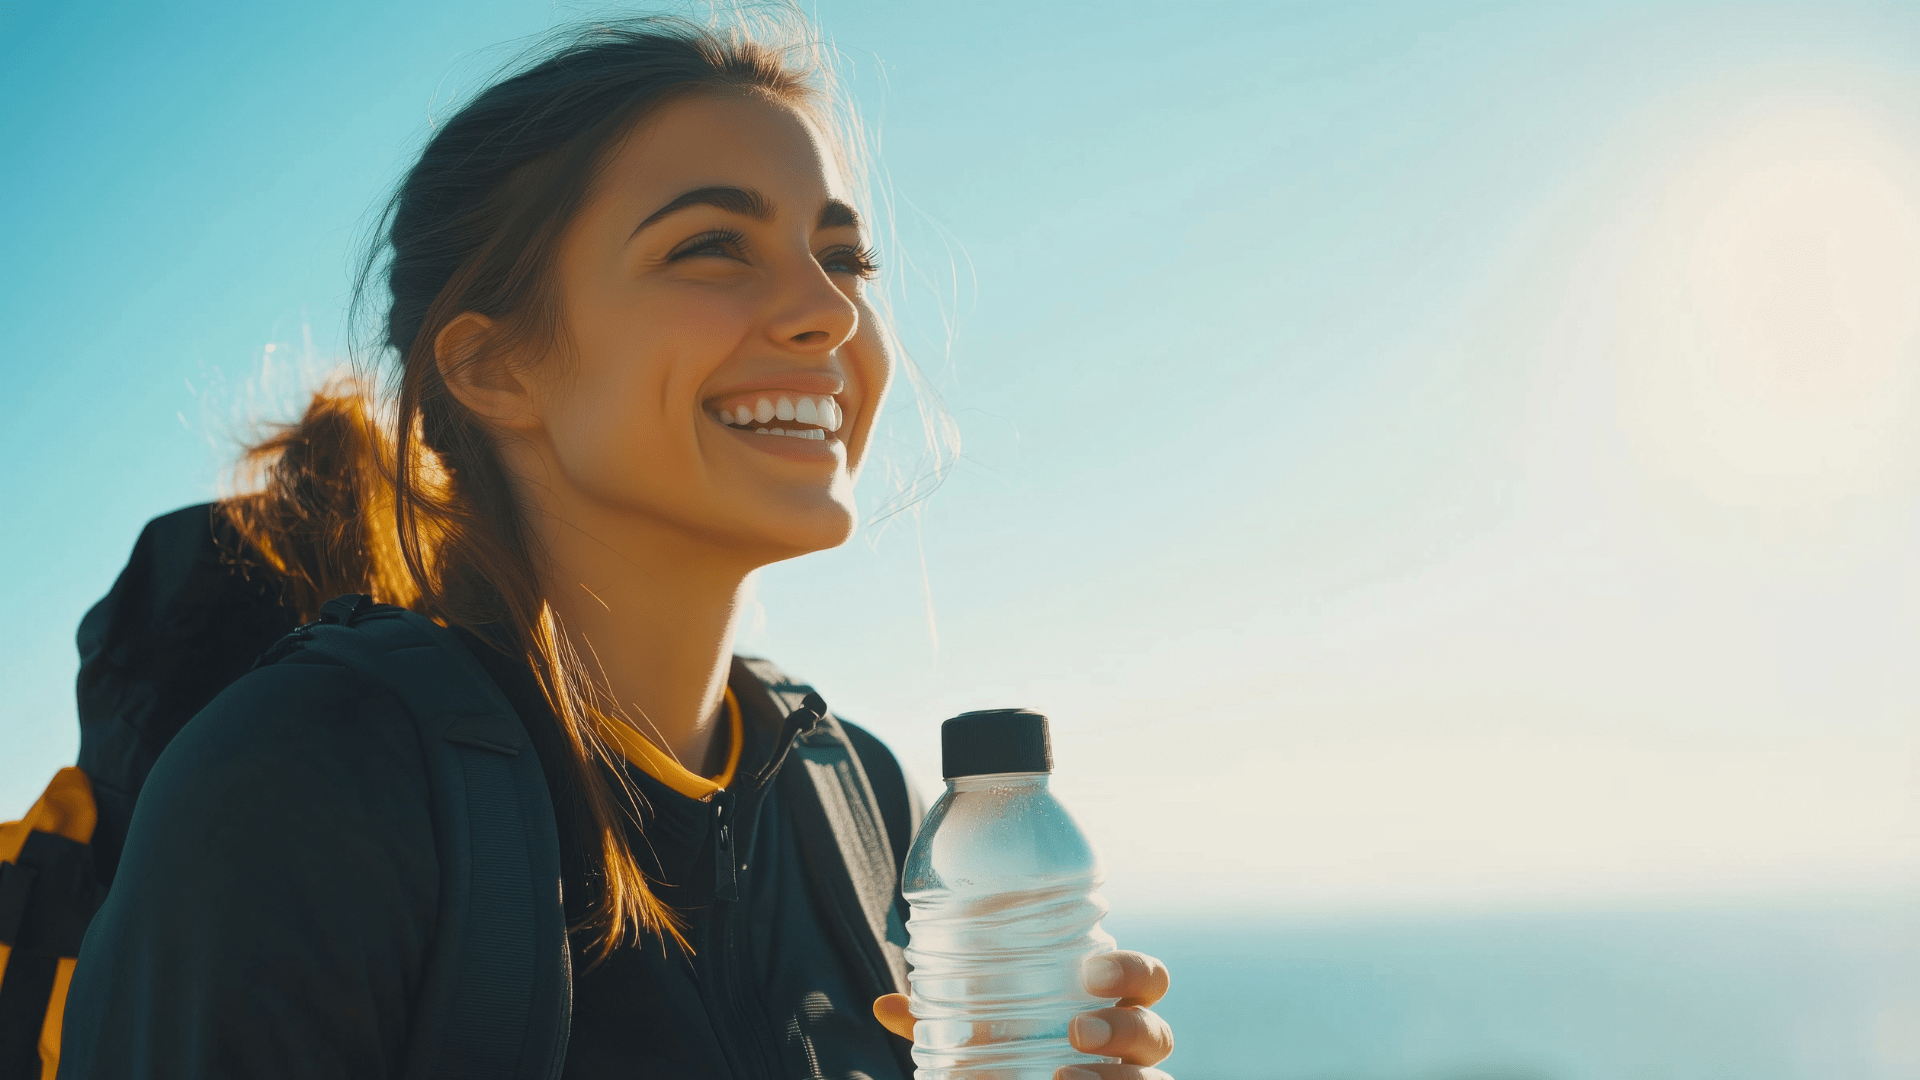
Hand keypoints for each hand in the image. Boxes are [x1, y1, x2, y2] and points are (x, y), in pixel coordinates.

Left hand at [872, 949, 1175, 1079]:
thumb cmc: (1006, 1064)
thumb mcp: (976, 1043)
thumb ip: (938, 1025)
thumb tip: (883, 1006)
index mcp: (1108, 1008)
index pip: (1147, 980)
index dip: (1132, 971)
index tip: (1090, 972)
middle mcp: (1132, 1053)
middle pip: (1157, 1033)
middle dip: (1125, 1028)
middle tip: (1076, 1032)